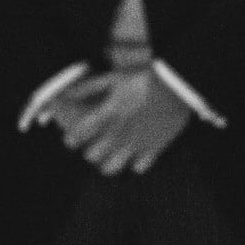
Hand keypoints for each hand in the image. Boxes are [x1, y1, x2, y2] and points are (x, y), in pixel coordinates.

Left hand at [47, 68, 192, 176]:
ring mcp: (137, 144)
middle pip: (92, 156)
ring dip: (108, 161)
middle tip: (93, 143)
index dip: (72, 138)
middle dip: (89, 150)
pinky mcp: (154, 149)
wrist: (180, 83)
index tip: (73, 137)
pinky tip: (135, 151)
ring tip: (111, 152)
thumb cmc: (145, 75)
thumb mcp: (116, 76)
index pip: (78, 135)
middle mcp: (119, 133)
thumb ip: (89, 87)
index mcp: (108, 114)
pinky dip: (134, 162)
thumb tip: (65, 94)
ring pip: (111, 168)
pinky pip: (137, 168)